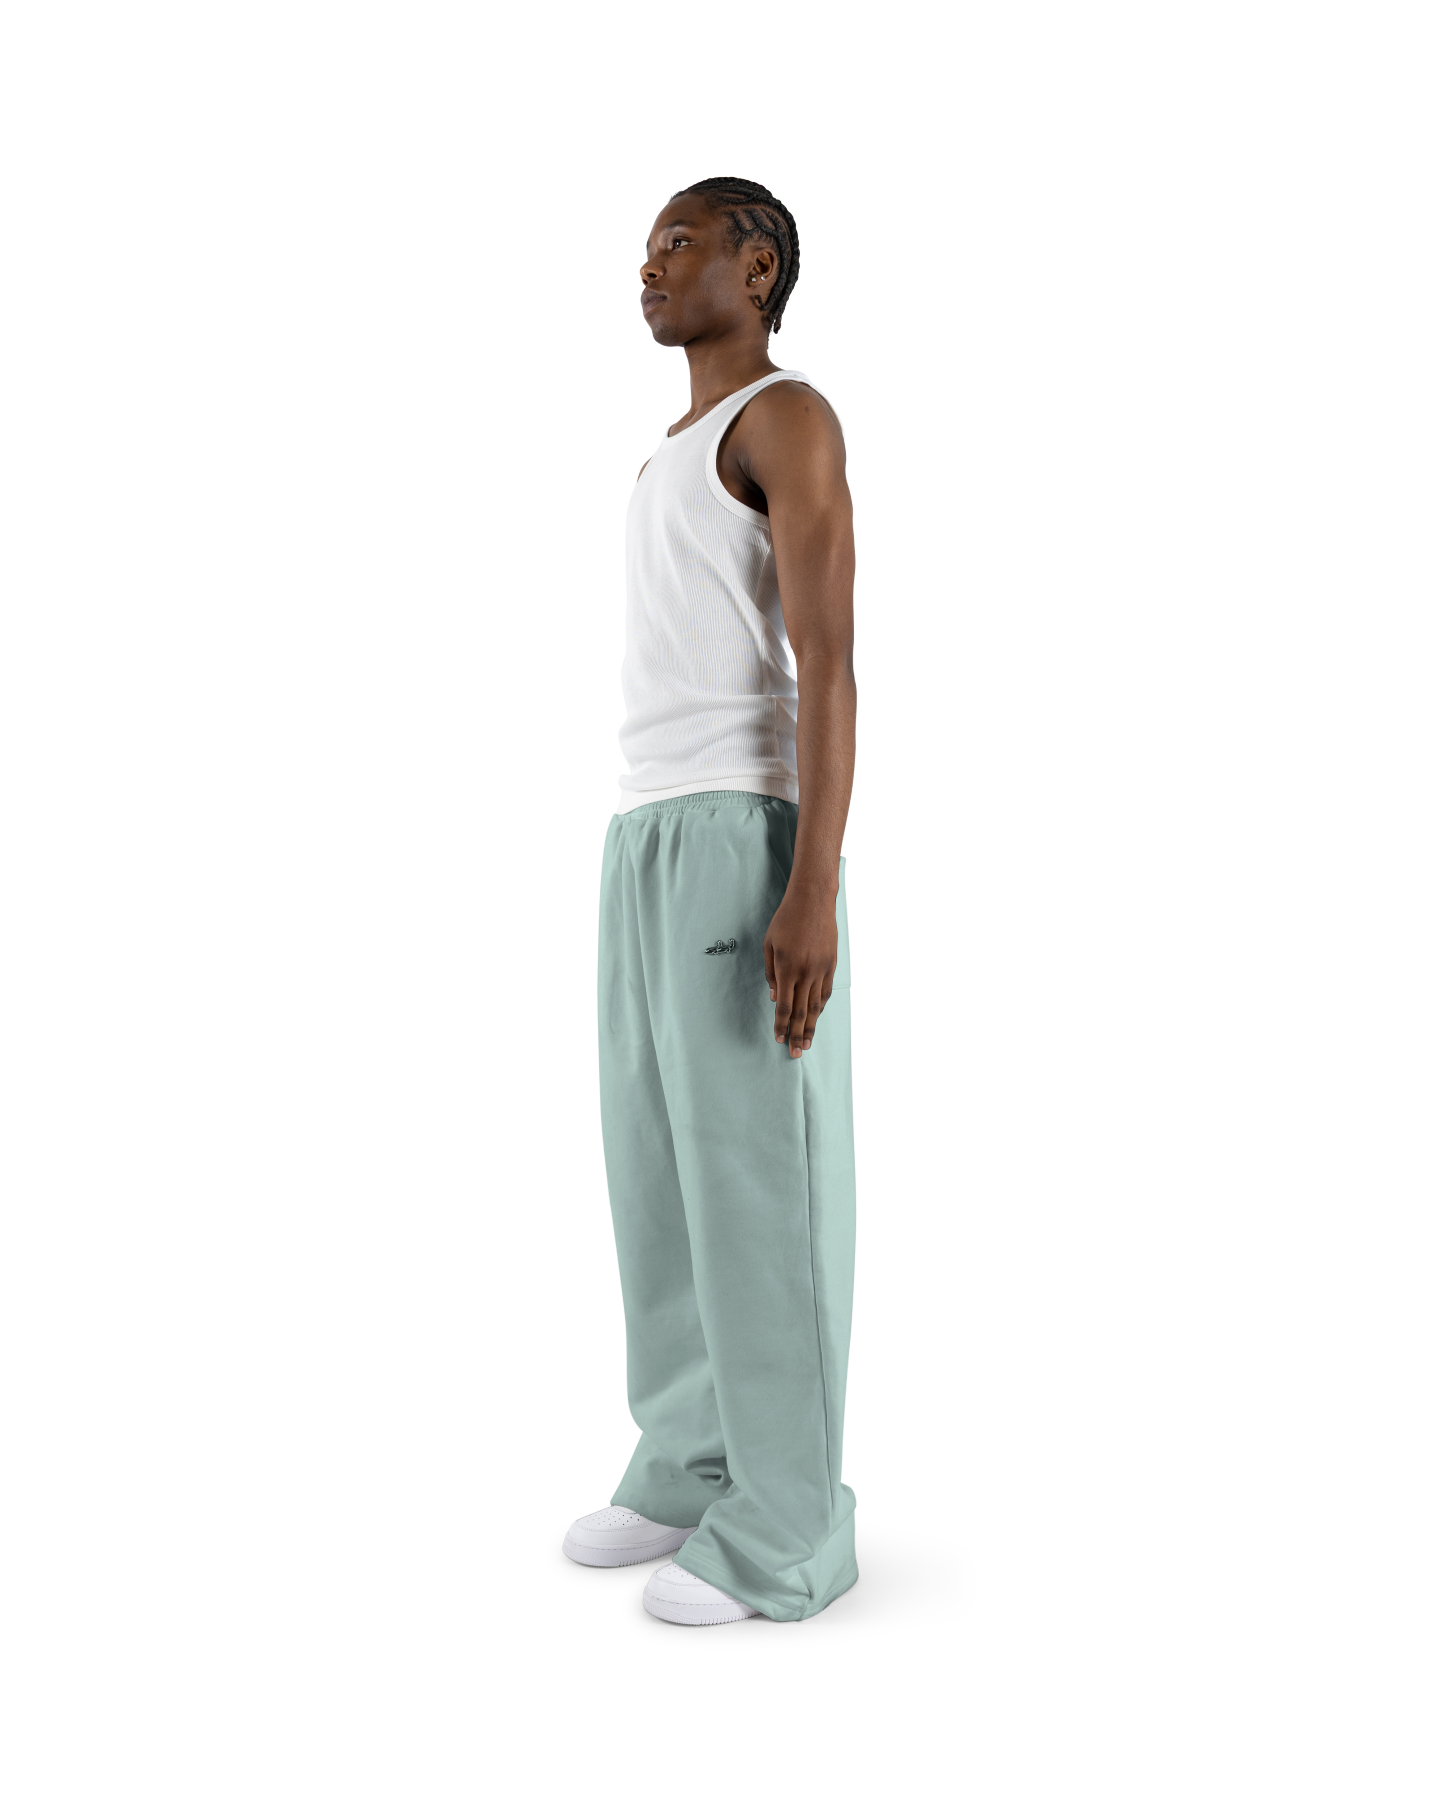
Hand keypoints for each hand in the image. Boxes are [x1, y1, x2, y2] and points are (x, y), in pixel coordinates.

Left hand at [764, 883, 837, 1057]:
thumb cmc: (786, 919)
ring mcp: (821, 970)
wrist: (814, 900)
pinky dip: (819, 1008)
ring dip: (810, 1027)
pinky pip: (825, 993)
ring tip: (806, 1044)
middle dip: (795, 1035)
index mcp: (787, 968)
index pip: (783, 1006)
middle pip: (800, 1012)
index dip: (780, 1025)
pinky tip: (815, 1018)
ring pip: (815, 1006)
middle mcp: (806, 973)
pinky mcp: (831, 965)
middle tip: (794, 1054)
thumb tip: (773, 997)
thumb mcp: (769, 944)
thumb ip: (771, 972)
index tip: (778, 1039)